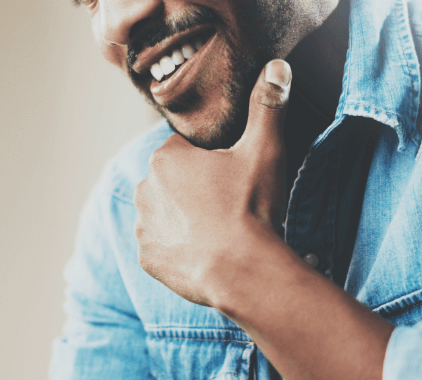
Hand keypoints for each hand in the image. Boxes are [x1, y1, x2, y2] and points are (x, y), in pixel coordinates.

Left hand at [134, 59, 292, 306]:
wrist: (243, 271)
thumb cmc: (251, 208)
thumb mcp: (265, 150)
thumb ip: (268, 106)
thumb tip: (277, 66)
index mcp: (166, 158)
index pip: (186, 150)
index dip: (212, 162)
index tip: (232, 178)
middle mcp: (145, 188)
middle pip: (173, 181)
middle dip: (195, 189)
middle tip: (229, 205)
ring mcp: (144, 226)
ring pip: (165, 213)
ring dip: (185, 218)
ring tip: (218, 231)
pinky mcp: (148, 258)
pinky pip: (162, 247)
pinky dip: (179, 249)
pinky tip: (205, 252)